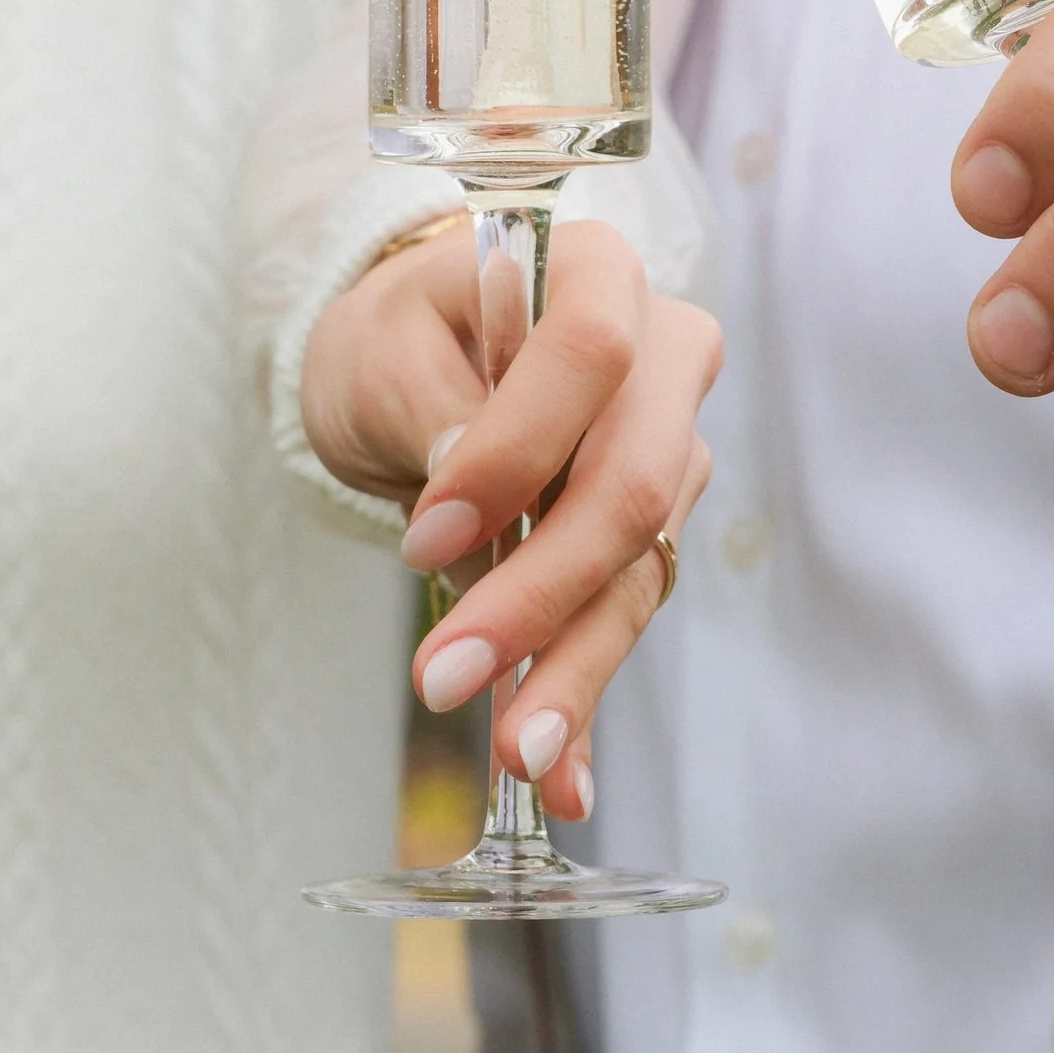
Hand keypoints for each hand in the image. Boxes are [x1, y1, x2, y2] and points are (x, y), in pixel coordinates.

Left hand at [300, 215, 721, 817]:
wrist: (421, 361)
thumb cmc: (402, 334)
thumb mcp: (382, 345)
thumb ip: (428, 402)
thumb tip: (462, 490)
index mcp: (598, 271)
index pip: (592, 350)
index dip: (519, 447)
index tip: (428, 534)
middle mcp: (665, 356)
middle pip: (635, 479)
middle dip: (546, 589)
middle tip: (446, 676)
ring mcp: (670, 449)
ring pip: (638, 568)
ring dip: (572, 667)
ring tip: (512, 753)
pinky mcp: (651, 537)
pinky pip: (624, 619)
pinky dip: (587, 699)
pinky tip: (564, 780)